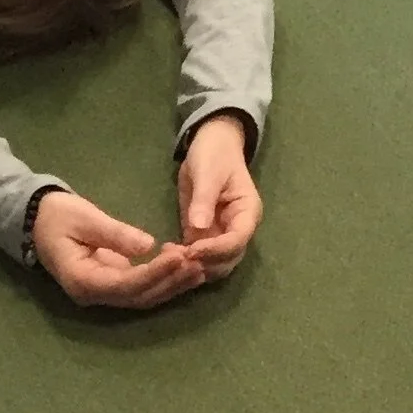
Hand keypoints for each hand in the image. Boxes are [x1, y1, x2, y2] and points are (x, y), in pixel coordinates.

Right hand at [28, 187, 205, 310]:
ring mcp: (101, 292)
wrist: (35, 219)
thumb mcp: (84, 218)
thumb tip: (148, 245)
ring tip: (198, 268)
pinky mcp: (109, 283)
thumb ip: (114, 234)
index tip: (180, 257)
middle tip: (197, 264)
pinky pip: (138, 287)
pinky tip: (181, 266)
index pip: (125, 285)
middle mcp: (92, 294)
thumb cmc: (57, 215)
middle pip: (137, 297)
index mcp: (82, 280)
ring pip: (141, 297)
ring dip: (169, 285)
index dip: (154, 273)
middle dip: (168, 282)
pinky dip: (160, 279)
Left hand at [177, 114, 262, 277]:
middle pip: (227, 260)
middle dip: (205, 263)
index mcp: (247, 212)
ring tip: (169, 258)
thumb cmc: (215, 153)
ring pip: (213, 264)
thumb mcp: (208, 171)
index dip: (216, 249)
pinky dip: (183, 261)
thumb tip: (199, 227)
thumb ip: (204, 199)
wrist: (210, 144)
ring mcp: (221, 235)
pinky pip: (197, 256)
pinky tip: (165, 252)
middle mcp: (237, 229)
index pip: (237, 240)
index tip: (192, 250)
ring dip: (193, 267)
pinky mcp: (203, 236)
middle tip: (178, 261)